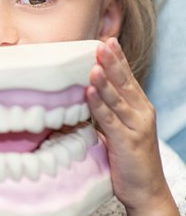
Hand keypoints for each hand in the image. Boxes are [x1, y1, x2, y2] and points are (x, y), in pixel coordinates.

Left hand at [86, 38, 177, 214]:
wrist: (148, 191)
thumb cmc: (130, 157)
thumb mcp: (120, 128)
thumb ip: (107, 111)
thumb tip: (85, 94)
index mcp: (139, 107)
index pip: (128, 78)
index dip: (118, 59)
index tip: (107, 41)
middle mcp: (141, 113)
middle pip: (124, 83)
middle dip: (112, 62)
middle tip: (101, 44)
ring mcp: (136, 127)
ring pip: (117, 98)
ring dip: (105, 80)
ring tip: (95, 63)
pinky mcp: (126, 141)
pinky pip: (109, 119)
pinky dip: (99, 104)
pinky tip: (89, 91)